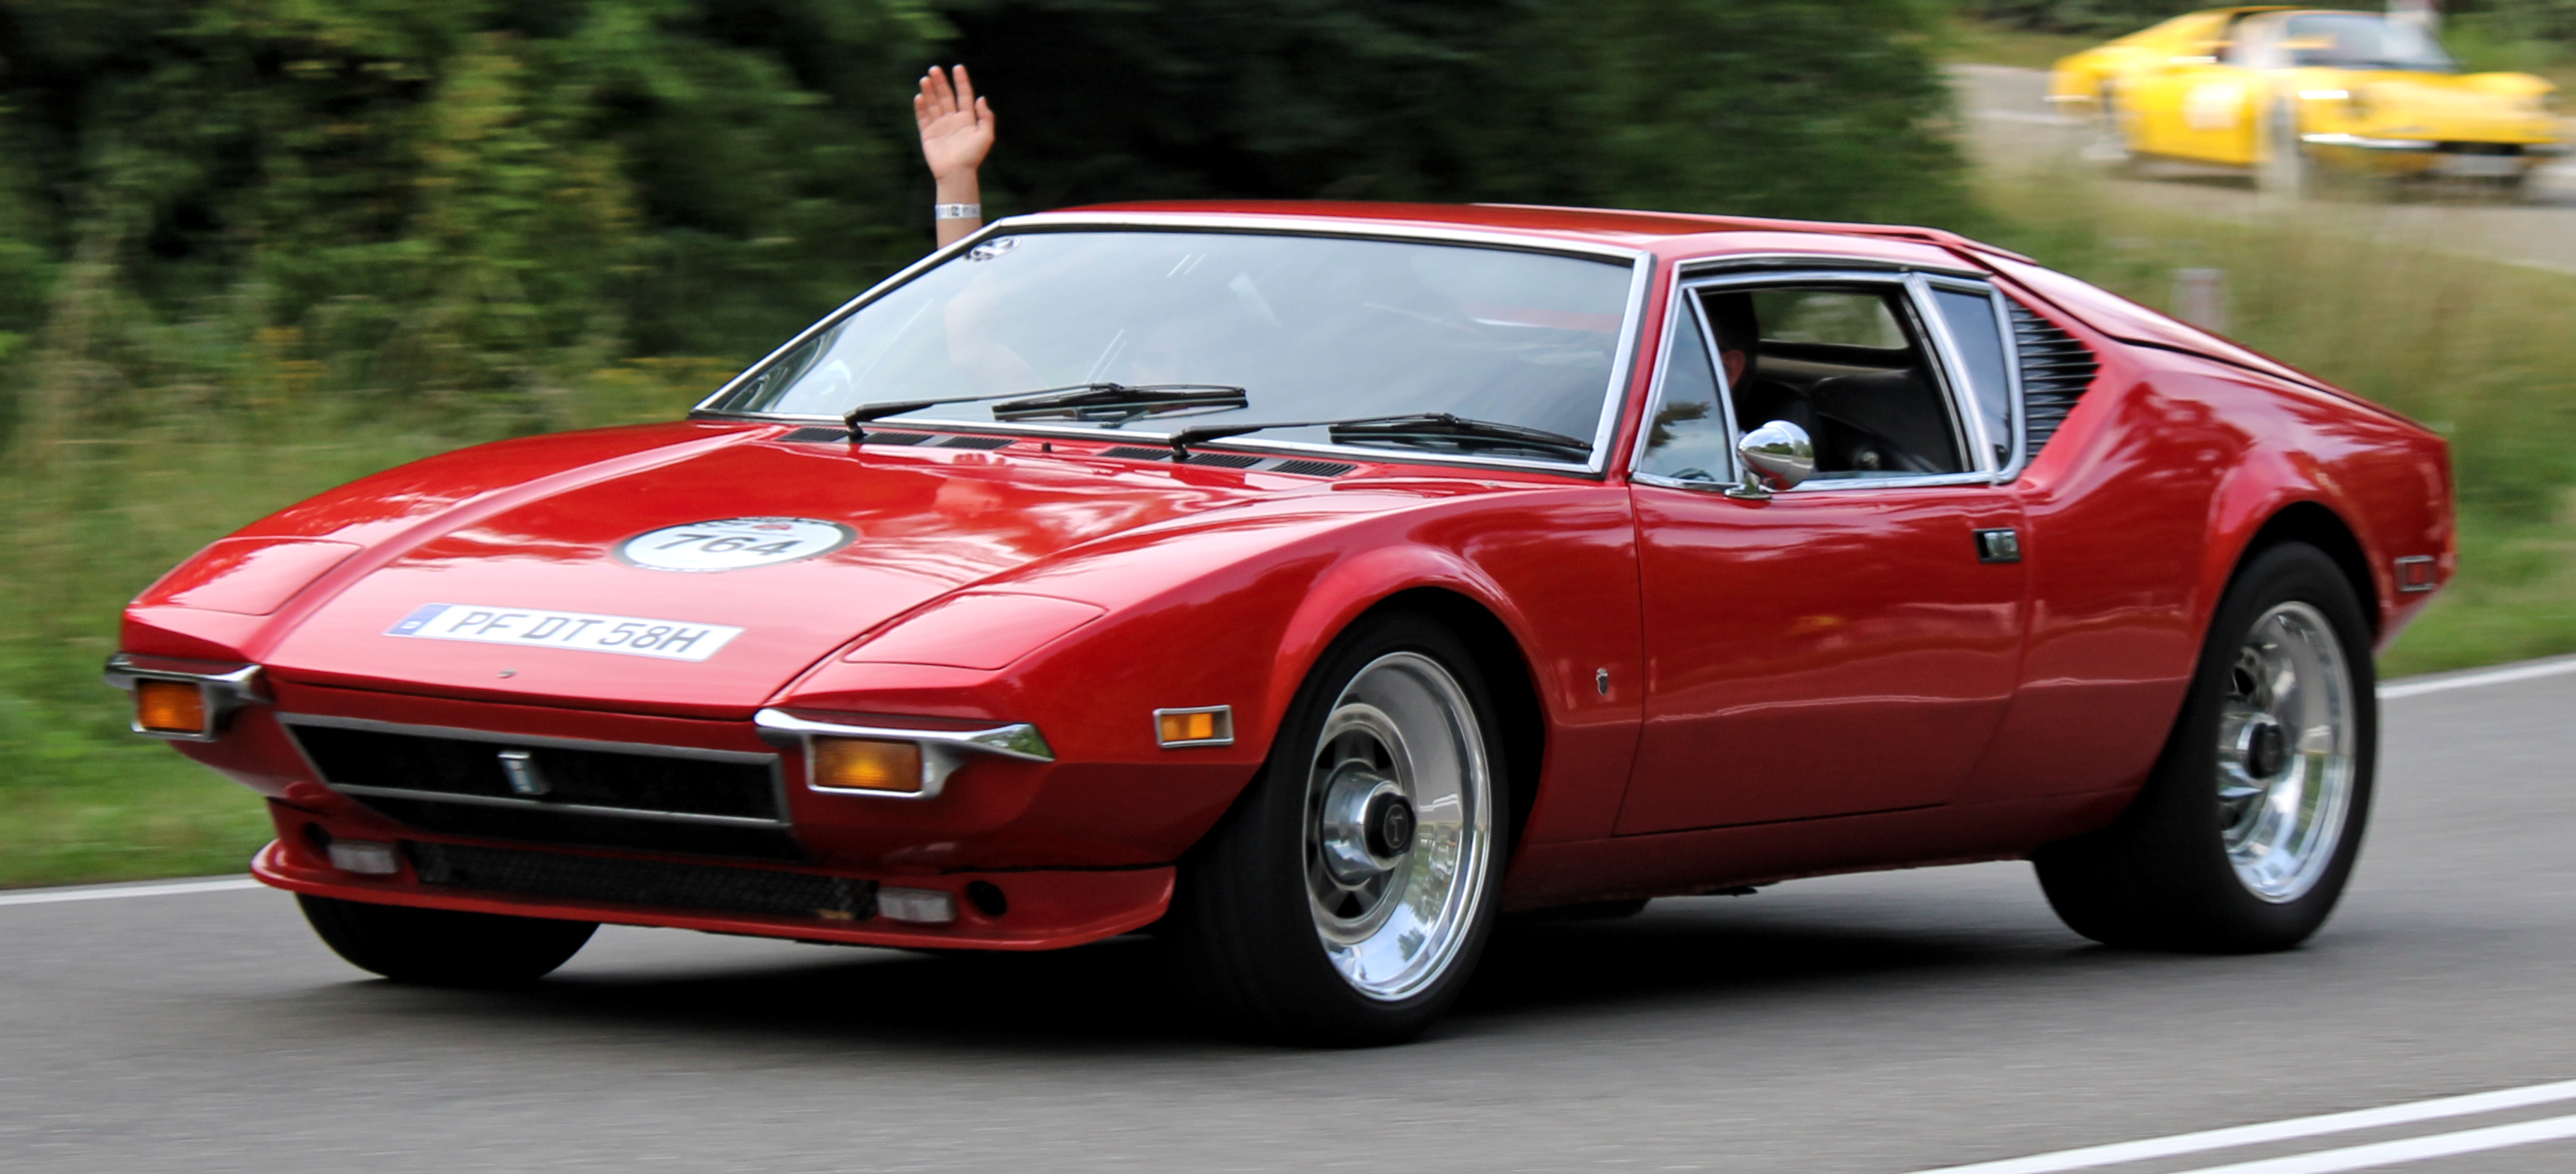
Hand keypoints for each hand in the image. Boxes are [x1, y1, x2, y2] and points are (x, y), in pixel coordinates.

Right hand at [916, 65, 994, 185]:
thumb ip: (986, 117)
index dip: (961, 81)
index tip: (957, 68)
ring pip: (933, 104)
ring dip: (929, 91)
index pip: (964, 95)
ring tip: (925, 79)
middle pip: (946, 96)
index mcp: (967, 119)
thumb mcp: (986, 136)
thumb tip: (981, 98)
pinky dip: (921, 107)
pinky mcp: (928, 134)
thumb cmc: (973, 156)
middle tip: (935, 69)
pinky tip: (919, 97)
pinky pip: (923, 117)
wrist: (957, 174)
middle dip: (941, 82)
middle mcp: (953, 120)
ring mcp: (939, 126)